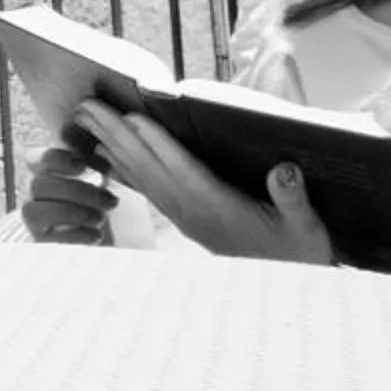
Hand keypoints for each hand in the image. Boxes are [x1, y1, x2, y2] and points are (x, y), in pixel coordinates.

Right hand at [20, 141, 116, 244]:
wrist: (96, 226)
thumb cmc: (95, 194)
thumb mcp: (98, 174)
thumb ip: (96, 163)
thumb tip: (104, 164)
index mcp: (45, 168)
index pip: (40, 158)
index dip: (59, 161)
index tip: (83, 167)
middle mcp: (34, 191)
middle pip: (40, 185)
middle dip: (78, 192)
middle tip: (109, 200)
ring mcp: (34, 216)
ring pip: (38, 212)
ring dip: (76, 214)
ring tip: (100, 218)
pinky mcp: (41, 240)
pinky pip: (50, 239)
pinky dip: (77, 236)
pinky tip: (96, 235)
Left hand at [70, 100, 334, 263]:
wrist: (291, 283)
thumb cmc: (300, 248)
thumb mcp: (305, 226)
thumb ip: (292, 199)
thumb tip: (286, 172)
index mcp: (219, 209)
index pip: (182, 170)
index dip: (157, 144)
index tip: (132, 119)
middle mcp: (193, 213)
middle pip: (148, 168)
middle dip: (117, 136)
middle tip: (87, 107)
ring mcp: (185, 217)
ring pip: (141, 177)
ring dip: (112, 147)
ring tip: (86, 121)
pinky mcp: (185, 220)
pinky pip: (147, 189)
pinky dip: (125, 168)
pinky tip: (107, 156)